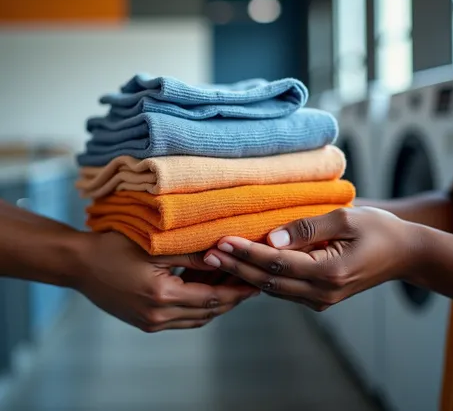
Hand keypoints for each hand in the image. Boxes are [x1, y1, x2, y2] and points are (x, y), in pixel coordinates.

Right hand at [75, 232, 258, 331]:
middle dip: (231, 299)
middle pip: (207, 312)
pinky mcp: (144, 321)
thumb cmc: (114, 248)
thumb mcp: (156, 247)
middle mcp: (158, 316)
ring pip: (196, 318)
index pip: (212, 298)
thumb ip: (191, 255)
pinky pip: (181, 318)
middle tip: (250, 284)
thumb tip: (221, 255)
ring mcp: (150, 323)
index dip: (236, 292)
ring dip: (215, 303)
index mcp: (162, 296)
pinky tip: (204, 289)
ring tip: (232, 286)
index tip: (255, 283)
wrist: (79, 264)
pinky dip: (197, 306)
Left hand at [204, 207, 418, 310]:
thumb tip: (272, 236)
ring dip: (243, 274)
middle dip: (236, 266)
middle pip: (269, 281)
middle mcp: (323, 292)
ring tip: (216, 261)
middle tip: (206, 254)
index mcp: (330, 272)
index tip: (221, 241)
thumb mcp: (346, 219)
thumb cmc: (378, 229)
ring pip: (273, 289)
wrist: (404, 253)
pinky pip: (284, 290)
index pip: (277, 263)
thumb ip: (308, 227)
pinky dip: (260, 279)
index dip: (247, 252)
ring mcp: (321, 299)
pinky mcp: (320, 297)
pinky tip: (241, 268)